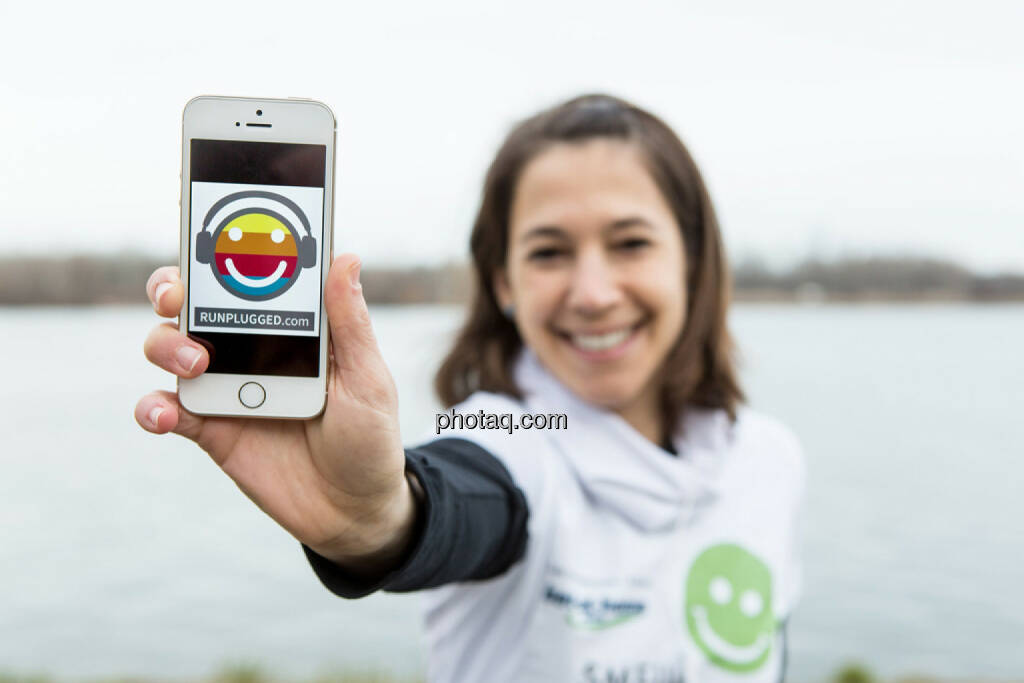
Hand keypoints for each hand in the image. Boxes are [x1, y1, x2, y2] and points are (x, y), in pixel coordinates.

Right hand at [134, 254, 415, 573]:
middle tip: (180, 295)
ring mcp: (226, 385)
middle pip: (194, 302)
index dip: (224, 248)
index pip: (250, 276)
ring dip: (166, 343)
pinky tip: (165, 413)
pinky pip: (166, 410)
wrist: (354, 510)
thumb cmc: (369, 437)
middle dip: (174, 286)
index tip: (210, 229)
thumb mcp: (368, 379)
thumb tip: (346, 257)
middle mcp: (250, 348)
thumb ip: (350, 324)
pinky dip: (153, 408)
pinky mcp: (210, 428)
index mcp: (290, 326)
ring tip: (195, 361)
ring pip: (169, 345)